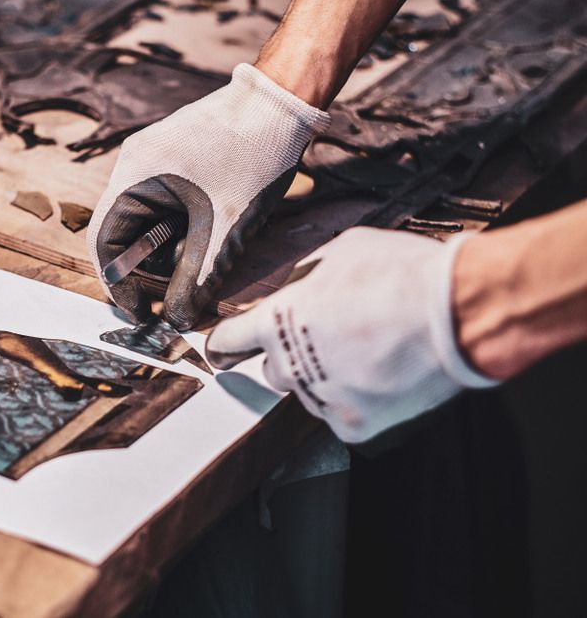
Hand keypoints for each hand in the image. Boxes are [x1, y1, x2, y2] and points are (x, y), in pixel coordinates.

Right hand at [86, 63, 329, 329]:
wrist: (285, 100)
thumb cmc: (252, 157)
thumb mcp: (225, 229)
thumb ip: (196, 279)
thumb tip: (177, 322)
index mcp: (134, 176)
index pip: (104, 241)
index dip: (119, 283)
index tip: (144, 314)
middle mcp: (135, 165)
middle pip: (124, 233)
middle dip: (146, 271)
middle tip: (174, 300)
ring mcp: (156, 159)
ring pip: (147, 222)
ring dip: (167, 252)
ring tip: (199, 271)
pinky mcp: (178, 160)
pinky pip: (166, 205)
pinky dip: (180, 232)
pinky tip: (208, 243)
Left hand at [205, 227, 499, 442]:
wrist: (456, 312)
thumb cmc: (402, 274)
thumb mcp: (342, 251)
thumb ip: (308, 274)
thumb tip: (300, 284)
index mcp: (279, 319)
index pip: (229, 340)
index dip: (223, 345)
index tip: (220, 353)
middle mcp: (292, 362)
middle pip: (273, 369)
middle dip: (292, 355)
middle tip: (330, 338)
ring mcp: (321, 397)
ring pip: (309, 392)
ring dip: (326, 377)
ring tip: (369, 351)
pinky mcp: (355, 423)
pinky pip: (342, 415)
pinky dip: (356, 401)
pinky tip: (381, 375)